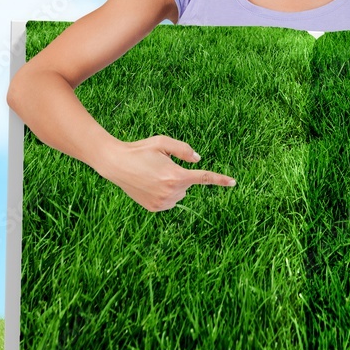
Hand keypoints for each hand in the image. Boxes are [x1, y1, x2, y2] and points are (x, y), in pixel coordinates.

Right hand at [94, 135, 235, 211]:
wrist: (115, 164)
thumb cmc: (140, 150)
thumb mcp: (162, 142)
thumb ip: (183, 149)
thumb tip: (198, 160)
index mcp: (175, 175)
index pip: (203, 177)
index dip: (220, 180)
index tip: (234, 183)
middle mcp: (170, 192)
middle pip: (188, 184)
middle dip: (180, 175)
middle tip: (160, 166)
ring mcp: (162, 203)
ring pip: (179, 194)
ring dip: (173, 185)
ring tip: (152, 175)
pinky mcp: (154, 208)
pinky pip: (169, 201)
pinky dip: (164, 194)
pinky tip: (150, 185)